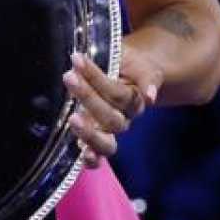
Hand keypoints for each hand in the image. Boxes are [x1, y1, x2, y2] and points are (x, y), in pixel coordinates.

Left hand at [63, 49, 162, 166]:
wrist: (127, 73)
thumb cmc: (130, 67)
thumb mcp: (139, 65)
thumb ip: (146, 77)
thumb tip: (150, 95)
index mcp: (135, 100)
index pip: (116, 92)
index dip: (96, 77)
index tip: (77, 59)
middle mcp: (124, 120)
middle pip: (110, 118)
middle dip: (88, 98)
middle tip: (69, 77)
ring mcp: (109, 134)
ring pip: (106, 143)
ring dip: (89, 133)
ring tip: (72, 119)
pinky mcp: (96, 143)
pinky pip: (98, 158)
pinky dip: (91, 160)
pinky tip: (82, 154)